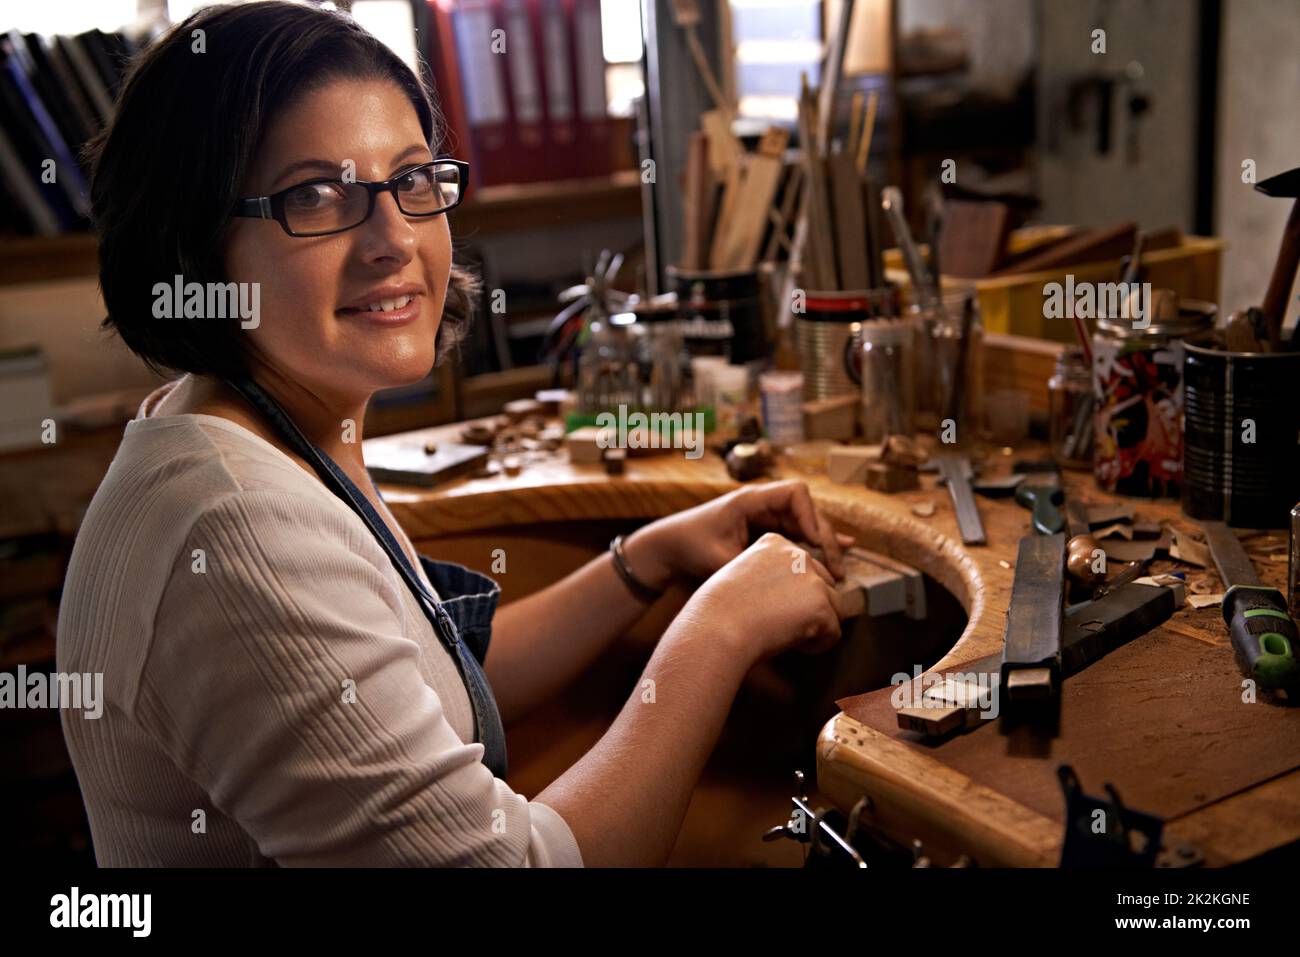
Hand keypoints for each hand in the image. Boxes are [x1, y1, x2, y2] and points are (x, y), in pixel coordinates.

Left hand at [623, 480, 854, 589]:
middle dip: (825, 538)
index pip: (795, 493)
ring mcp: (765, 517)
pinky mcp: (766, 530)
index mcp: (750, 500)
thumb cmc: (689, 546)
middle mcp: (762, 504)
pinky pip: (797, 534)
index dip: (811, 515)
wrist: (669, 546)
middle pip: (807, 511)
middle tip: (837, 568)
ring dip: (823, 545)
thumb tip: (787, 581)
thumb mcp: (720, 560)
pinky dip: (815, 544)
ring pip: (806, 524)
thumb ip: (751, 566)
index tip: (813, 544)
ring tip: (839, 571)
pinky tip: (839, 552)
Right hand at [674, 532, 844, 665]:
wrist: (715, 629)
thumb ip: (771, 577)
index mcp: (775, 543)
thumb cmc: (718, 612)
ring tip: (784, 634)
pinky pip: (834, 633)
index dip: (788, 595)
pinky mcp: (822, 604)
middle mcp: (797, 554)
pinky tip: (790, 643)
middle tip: (776, 624)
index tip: (762, 607)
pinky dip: (817, 645)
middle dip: (807, 608)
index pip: (802, 569)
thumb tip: (797, 597)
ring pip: (834, 608)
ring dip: (814, 626)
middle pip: (824, 585)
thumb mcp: (743, 578)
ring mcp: (812, 578)